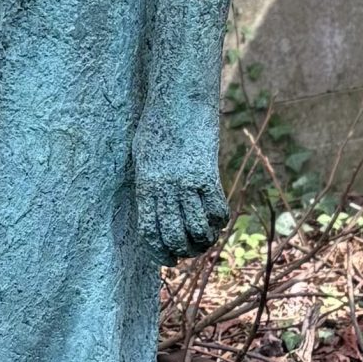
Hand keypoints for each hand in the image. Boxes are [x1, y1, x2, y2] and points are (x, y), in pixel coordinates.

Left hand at [131, 101, 227, 261]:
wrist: (178, 101)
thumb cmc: (157, 128)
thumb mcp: (143, 158)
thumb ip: (149, 185)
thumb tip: (156, 213)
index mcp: (145, 186)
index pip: (150, 232)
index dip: (160, 253)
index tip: (169, 259)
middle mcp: (165, 188)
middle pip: (175, 235)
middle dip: (183, 252)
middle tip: (189, 252)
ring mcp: (187, 182)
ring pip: (197, 228)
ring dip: (203, 241)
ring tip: (204, 241)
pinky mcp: (208, 174)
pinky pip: (217, 209)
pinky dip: (219, 220)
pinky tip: (217, 219)